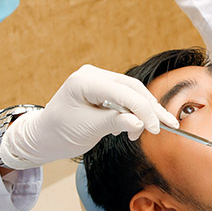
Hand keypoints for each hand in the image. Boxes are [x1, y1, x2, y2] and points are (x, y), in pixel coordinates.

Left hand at [0, 64, 178, 168]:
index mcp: (84, 81)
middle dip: (150, 108)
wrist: (44, 136)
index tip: (156, 129)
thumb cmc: (60, 133)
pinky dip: (132, 111)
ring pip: (132, 91)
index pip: (125, 93)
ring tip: (141, 132)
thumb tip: (140, 123)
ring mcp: (98, 79)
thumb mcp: (88, 130)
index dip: (144, 110)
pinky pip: (125, 96)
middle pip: (133, 88)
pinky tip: (129, 126)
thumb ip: (116, 122)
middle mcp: (92, 74)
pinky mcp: (102, 87)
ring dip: (142, 111)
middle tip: (167, 125)